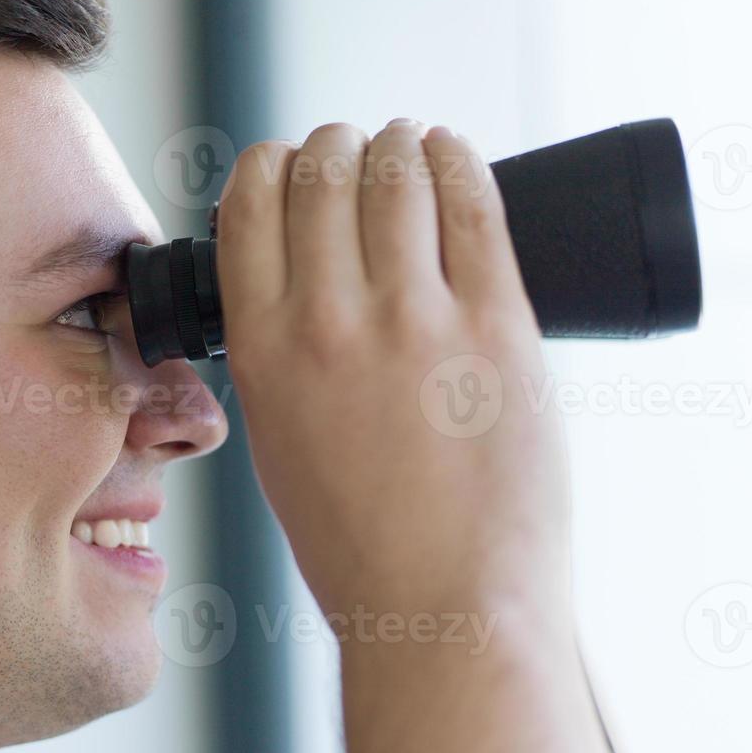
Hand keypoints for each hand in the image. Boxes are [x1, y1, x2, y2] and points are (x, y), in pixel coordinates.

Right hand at [215, 120, 568, 615]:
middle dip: (333, 147)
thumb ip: (278, 358)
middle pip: (322, 171)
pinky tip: (449, 151)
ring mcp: (418, 319)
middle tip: (351, 154)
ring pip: (395, 172)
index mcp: (263, 351)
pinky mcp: (500, 325)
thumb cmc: (360, 546)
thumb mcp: (280, 444)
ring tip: (404, 146)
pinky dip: (456, 159)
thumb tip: (298, 284)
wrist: (446, 609)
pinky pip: (474, 202)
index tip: (290, 169)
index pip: (251, 202)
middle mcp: (330, 321)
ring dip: (395, 143)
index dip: (271, 166)